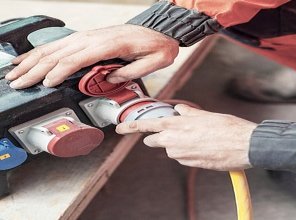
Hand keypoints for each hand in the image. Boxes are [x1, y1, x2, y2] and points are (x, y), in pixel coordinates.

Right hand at [6, 24, 178, 88]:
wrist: (159, 30)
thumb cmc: (156, 46)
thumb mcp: (152, 63)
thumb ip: (130, 73)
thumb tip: (108, 80)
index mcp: (108, 46)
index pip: (76, 60)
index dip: (58, 73)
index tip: (45, 84)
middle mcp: (93, 39)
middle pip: (57, 55)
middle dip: (35, 70)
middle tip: (18, 83)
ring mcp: (87, 37)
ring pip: (53, 49)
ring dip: (32, 61)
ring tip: (15, 73)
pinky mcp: (86, 38)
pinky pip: (60, 45)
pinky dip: (42, 52)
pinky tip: (30, 58)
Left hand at [116, 104, 256, 170]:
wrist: (245, 145)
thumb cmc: (227, 127)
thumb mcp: (205, 114)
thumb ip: (187, 113)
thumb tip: (179, 109)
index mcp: (176, 124)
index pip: (146, 125)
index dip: (130, 126)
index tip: (120, 128)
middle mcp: (174, 141)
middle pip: (154, 141)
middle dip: (158, 137)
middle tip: (174, 132)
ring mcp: (181, 155)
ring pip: (170, 149)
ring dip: (177, 144)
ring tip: (198, 138)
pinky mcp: (189, 164)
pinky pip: (182, 157)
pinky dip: (187, 152)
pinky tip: (203, 147)